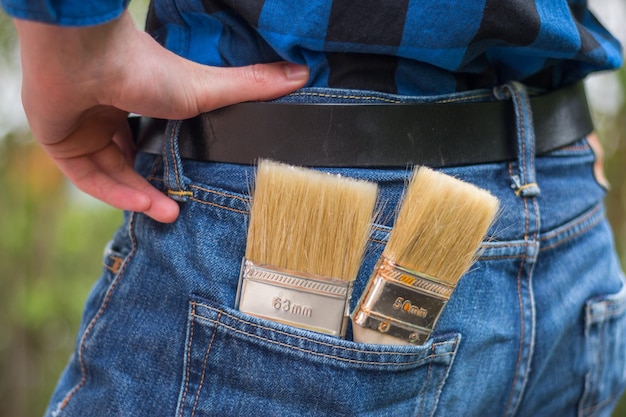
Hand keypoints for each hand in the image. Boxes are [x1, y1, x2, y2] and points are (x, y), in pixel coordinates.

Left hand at [14, 12, 308, 222]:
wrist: (88, 55)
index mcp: (138, 102)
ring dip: (139, 197)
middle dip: (154, 189)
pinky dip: (115, 194)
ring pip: (111, 174)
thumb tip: (303, 75)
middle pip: (131, 162)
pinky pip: (89, 179)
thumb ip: (252, 86)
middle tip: (178, 211)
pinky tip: (143, 206)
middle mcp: (109, 116)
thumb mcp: (207, 89)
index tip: (190, 186)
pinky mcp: (61, 144)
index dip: (169, 165)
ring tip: (168, 214)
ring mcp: (84, 130)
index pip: (152, 141)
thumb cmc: (147, 66)